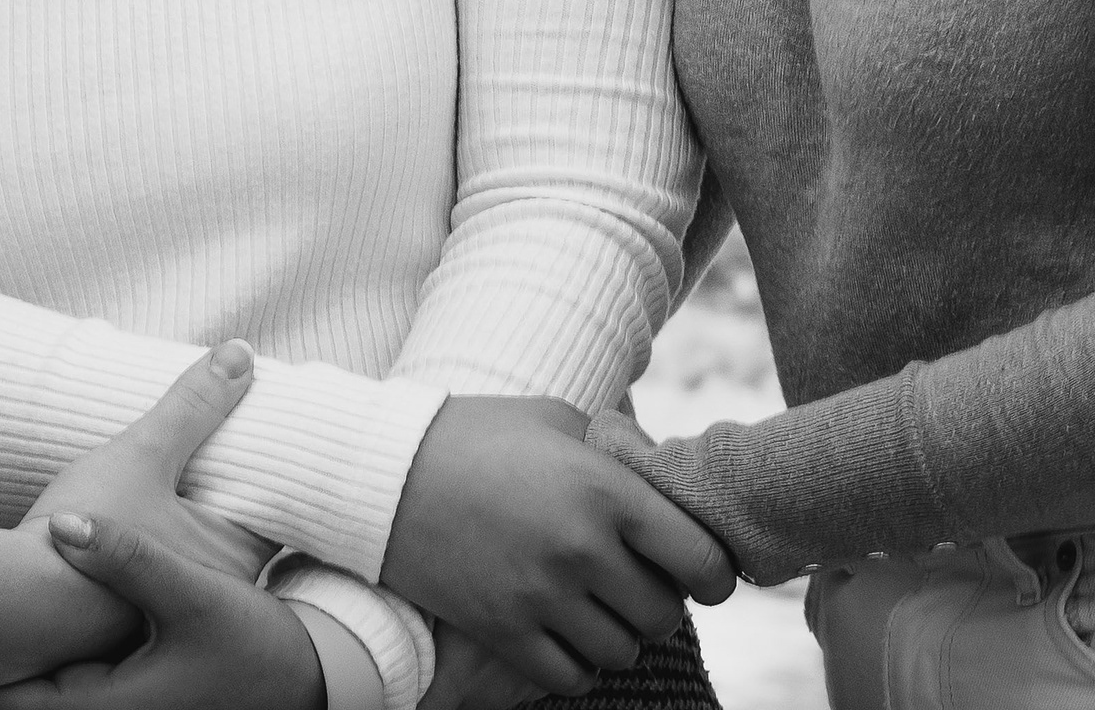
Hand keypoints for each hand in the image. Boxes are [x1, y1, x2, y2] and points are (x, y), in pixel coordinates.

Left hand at [0, 513, 321, 709]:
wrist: (302, 675)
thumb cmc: (250, 644)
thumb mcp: (192, 594)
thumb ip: (128, 558)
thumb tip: (64, 522)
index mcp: (102, 707)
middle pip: (9, 697)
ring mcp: (112, 709)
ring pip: (35, 689)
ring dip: (17, 652)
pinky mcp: (123, 697)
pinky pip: (65, 681)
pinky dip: (47, 652)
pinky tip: (45, 605)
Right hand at [21, 341, 277, 589]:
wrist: (15, 598)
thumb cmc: (87, 528)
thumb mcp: (144, 453)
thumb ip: (193, 405)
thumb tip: (240, 352)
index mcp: (232, 558)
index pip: (275, 508)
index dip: (274, 469)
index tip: (266, 434)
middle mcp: (210, 592)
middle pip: (233, 525)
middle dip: (226, 486)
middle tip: (220, 437)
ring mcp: (168, 605)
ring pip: (190, 544)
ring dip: (182, 509)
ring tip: (171, 464)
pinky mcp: (127, 609)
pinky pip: (154, 562)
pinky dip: (152, 532)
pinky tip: (130, 504)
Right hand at [380, 396, 734, 695]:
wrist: (380, 472)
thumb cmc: (472, 433)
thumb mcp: (555, 418)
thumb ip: (619, 449)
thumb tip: (668, 478)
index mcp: (605, 489)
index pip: (702, 561)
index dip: (715, 575)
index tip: (700, 572)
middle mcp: (581, 548)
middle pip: (664, 614)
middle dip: (658, 602)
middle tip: (634, 581)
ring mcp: (541, 596)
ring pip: (622, 651)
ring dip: (618, 634)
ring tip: (596, 606)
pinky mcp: (502, 631)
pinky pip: (572, 677)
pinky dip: (579, 664)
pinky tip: (566, 634)